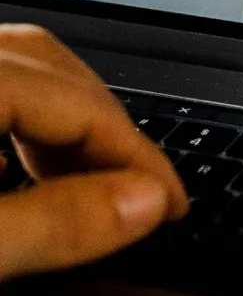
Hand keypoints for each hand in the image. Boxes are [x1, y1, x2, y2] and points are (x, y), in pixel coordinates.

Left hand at [0, 26, 186, 280]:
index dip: (142, 160)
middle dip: (106, 134)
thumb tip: (146, 203)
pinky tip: (3, 169)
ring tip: (77, 185)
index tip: (173, 207)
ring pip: (16, 72)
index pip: (85, 106)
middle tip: (136, 195)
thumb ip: (54, 223)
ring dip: (57, 126)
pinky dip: (9, 123)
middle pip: (55, 73)